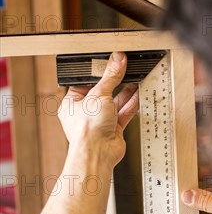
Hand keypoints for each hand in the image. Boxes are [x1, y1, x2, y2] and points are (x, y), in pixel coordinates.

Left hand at [58, 52, 138, 167]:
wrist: (97, 153)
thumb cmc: (86, 130)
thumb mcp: (99, 94)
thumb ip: (110, 77)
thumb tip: (117, 60)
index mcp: (72, 103)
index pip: (85, 82)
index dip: (97, 73)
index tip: (109, 63)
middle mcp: (85, 113)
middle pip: (102, 92)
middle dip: (114, 81)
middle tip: (125, 68)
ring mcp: (100, 121)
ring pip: (115, 102)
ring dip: (126, 91)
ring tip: (135, 77)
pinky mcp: (113, 129)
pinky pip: (123, 112)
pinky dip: (132, 103)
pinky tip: (138, 93)